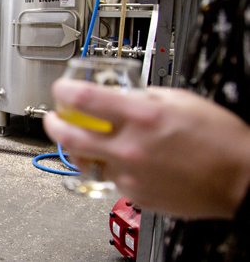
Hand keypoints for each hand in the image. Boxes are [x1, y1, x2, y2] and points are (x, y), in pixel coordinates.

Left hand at [43, 78, 249, 219]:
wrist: (241, 180)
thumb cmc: (219, 139)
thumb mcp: (179, 100)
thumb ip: (142, 97)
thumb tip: (118, 94)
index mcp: (142, 117)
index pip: (84, 98)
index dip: (64, 90)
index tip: (61, 89)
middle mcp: (131, 147)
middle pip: (69, 136)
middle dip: (53, 124)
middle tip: (53, 119)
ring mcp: (130, 175)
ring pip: (86, 162)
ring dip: (80, 149)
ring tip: (86, 141)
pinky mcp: (135, 195)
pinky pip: (110, 179)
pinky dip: (110, 168)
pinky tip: (126, 160)